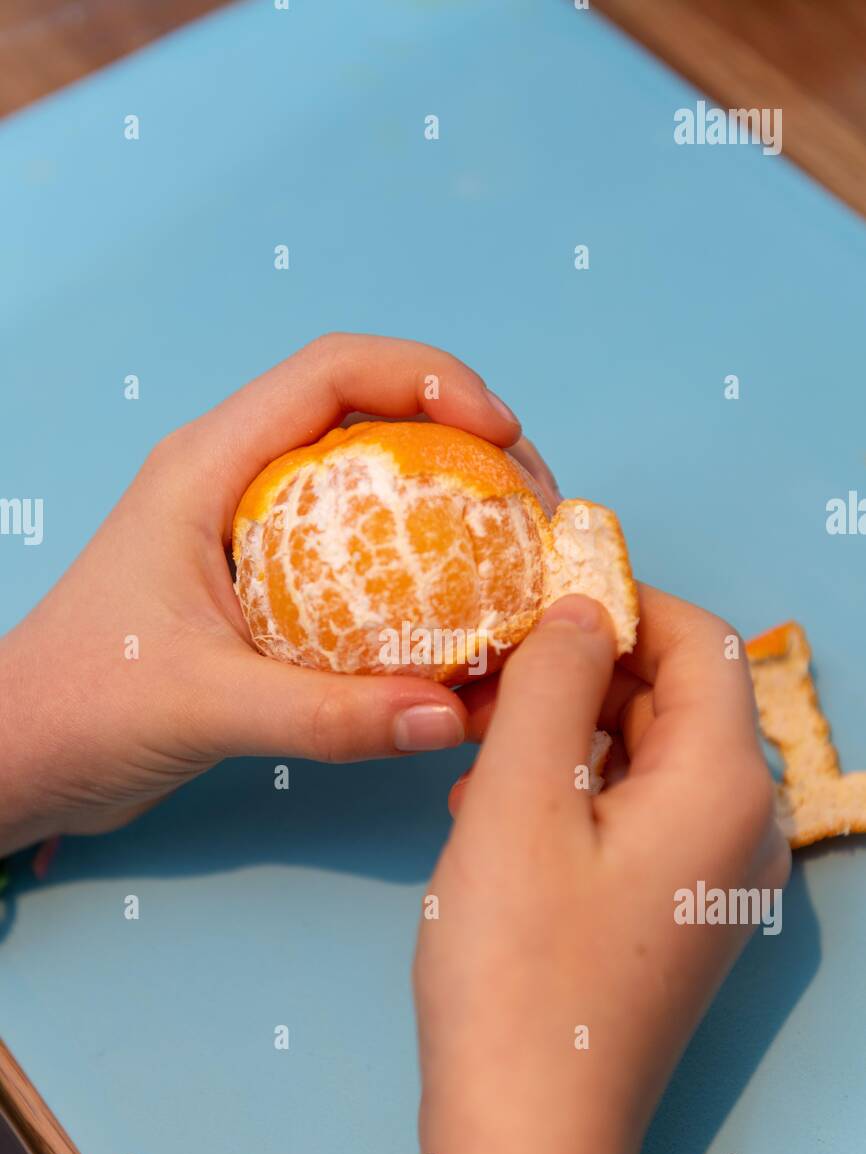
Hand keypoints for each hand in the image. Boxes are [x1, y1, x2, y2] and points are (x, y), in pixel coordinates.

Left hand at [0, 333, 555, 855]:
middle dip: (464, 446)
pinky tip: (462, 629)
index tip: (504, 435)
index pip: (333, 373)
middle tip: (532, 509)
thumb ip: (326, 717)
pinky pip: (361, 567)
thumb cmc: (79, 706)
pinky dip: (419, 586)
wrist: (21, 758)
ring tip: (517, 562)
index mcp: (209, 467)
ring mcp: (255, 539)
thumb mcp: (204, 705)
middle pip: (371, 420)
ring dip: (450, 515)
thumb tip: (450, 718)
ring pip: (372, 493)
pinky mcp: (268, 596)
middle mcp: (237, 486)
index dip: (431, 378)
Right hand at [412, 586, 789, 1153]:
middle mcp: (744, 824)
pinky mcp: (680, 913)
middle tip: (484, 674)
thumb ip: (553, 682)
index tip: (531, 594)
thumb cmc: (517, 964)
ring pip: (649, 756)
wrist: (527, 1131)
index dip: (619, 601)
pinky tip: (494, 811)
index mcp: (725, 782)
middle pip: (676, 698)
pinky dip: (573, 790)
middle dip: (583, 669)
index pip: (698, 640)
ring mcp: (717, 876)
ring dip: (567, 731)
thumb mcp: (519, 799)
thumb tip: (581, 607)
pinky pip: (638, 814)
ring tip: (474, 746)